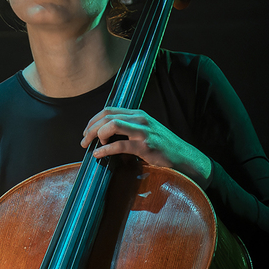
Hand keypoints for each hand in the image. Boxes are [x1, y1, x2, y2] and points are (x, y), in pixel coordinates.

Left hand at [81, 107, 211, 188]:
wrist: (185, 158)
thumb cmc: (163, 146)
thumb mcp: (146, 131)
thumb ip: (129, 128)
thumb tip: (104, 133)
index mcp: (138, 114)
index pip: (109, 110)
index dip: (93, 120)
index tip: (86, 131)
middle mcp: (140, 119)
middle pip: (107, 117)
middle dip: (90, 128)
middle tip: (83, 141)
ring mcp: (143, 132)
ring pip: (111, 125)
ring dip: (96, 135)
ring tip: (91, 146)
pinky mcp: (145, 146)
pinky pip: (119, 145)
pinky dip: (105, 150)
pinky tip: (98, 154)